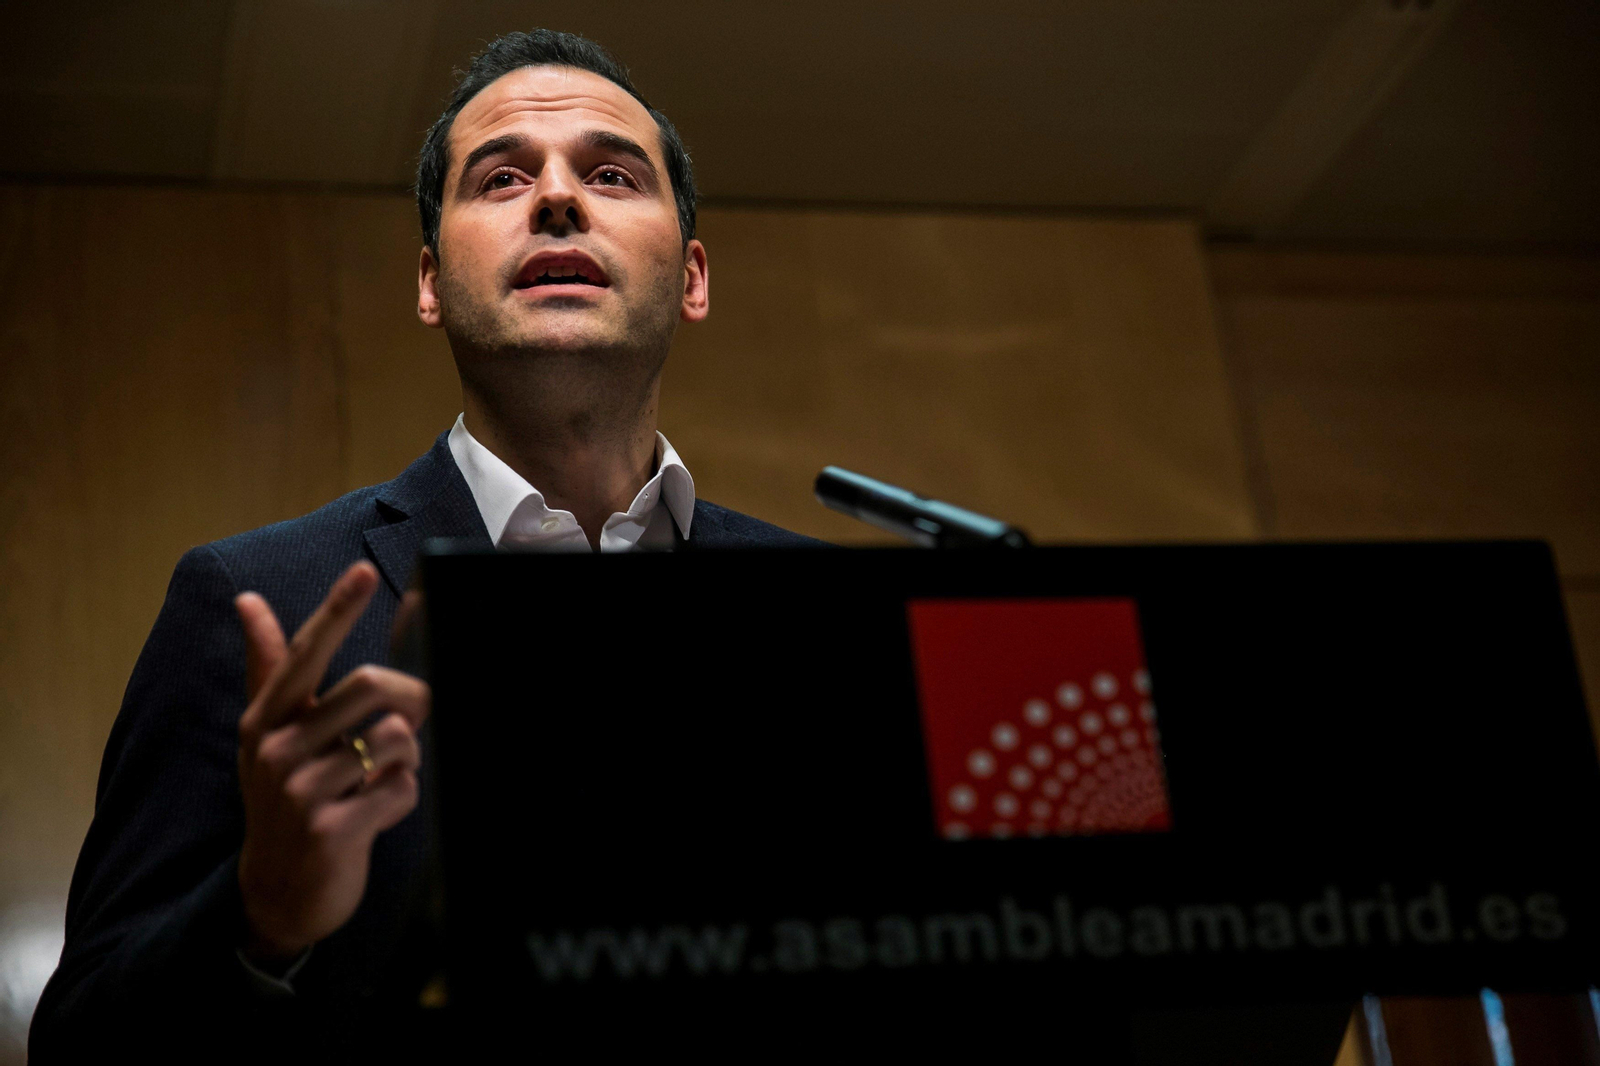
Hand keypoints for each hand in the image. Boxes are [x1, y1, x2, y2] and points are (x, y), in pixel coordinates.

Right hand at [233, 561, 429, 964]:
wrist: (278, 892)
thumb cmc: (286, 795)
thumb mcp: (270, 731)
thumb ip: (271, 664)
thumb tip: (246, 599)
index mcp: (267, 718)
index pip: (306, 651)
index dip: (338, 609)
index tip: (365, 572)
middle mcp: (278, 749)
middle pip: (375, 685)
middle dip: (413, 697)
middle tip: (412, 718)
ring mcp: (301, 792)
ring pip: (398, 739)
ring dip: (407, 759)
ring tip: (379, 778)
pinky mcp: (332, 830)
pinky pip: (402, 789)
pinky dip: (403, 799)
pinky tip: (376, 814)